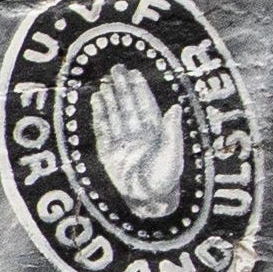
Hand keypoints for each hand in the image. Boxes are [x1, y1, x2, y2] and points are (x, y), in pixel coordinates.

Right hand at [85, 58, 185, 218]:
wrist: (148, 201)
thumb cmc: (165, 179)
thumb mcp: (174, 155)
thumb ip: (172, 132)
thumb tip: (175, 107)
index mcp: (155, 132)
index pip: (145, 105)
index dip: (140, 89)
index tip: (134, 73)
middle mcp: (138, 134)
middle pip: (128, 106)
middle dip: (122, 88)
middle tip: (116, 69)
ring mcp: (122, 142)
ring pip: (115, 115)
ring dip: (110, 98)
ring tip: (104, 82)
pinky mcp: (108, 153)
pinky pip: (103, 129)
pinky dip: (99, 115)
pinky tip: (97, 101)